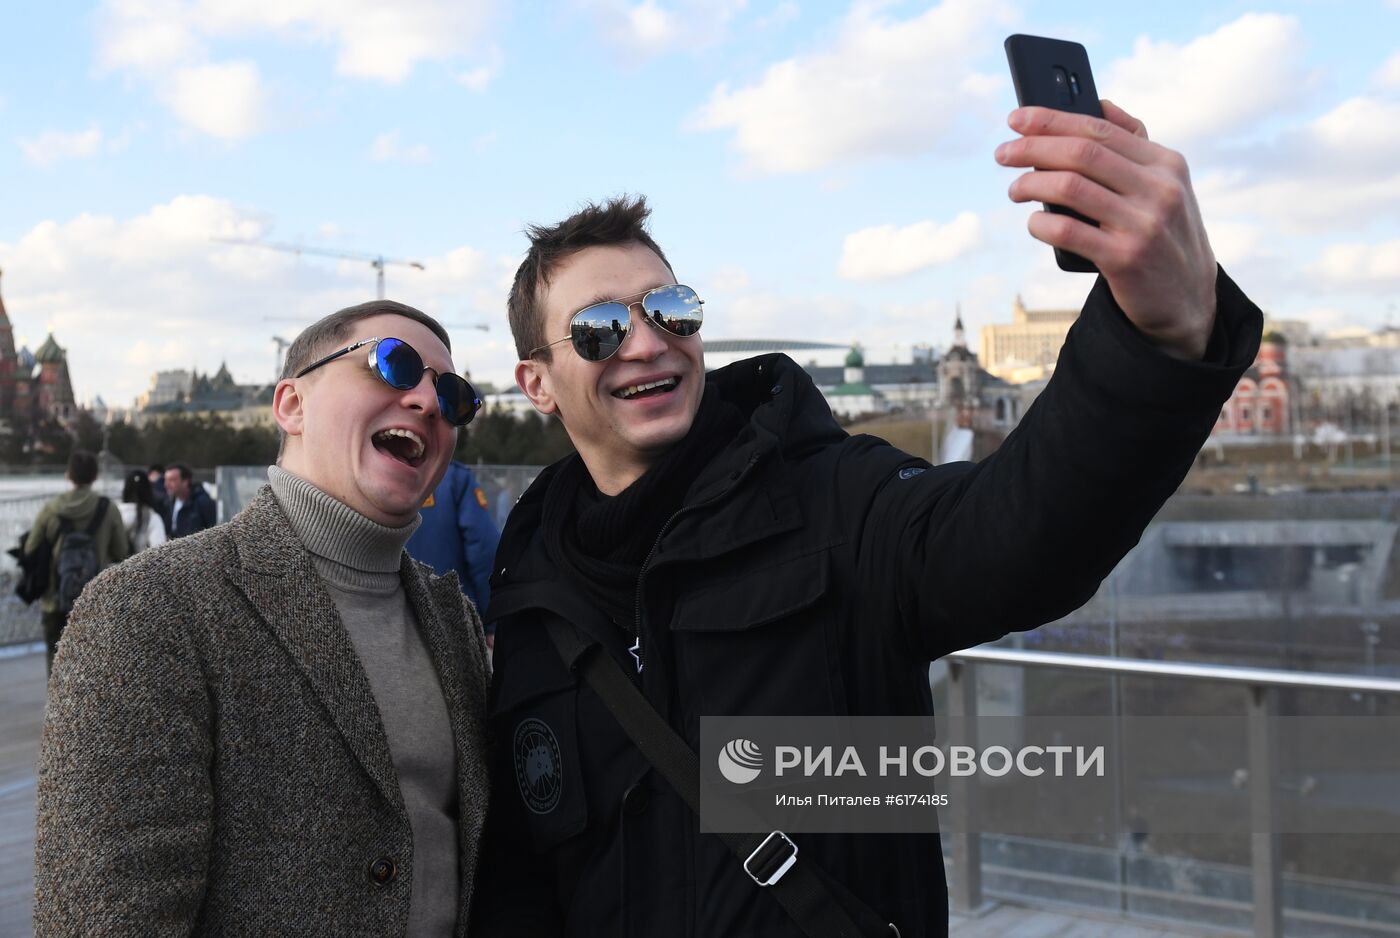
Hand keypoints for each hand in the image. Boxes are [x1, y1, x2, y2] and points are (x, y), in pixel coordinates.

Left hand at [996, 100, 1216, 359]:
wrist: (1187, 300)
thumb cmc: (1163, 235)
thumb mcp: (1165, 186)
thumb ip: (1135, 146)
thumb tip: (1099, 104)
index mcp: (1166, 163)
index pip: (1099, 130)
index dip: (1052, 120)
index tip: (1016, 119)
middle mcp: (1159, 189)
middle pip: (1081, 154)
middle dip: (1032, 149)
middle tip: (1003, 154)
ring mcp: (1144, 224)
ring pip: (1070, 188)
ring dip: (1030, 184)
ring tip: (1014, 190)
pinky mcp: (1125, 259)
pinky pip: (1067, 231)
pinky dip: (1040, 223)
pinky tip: (1033, 222)